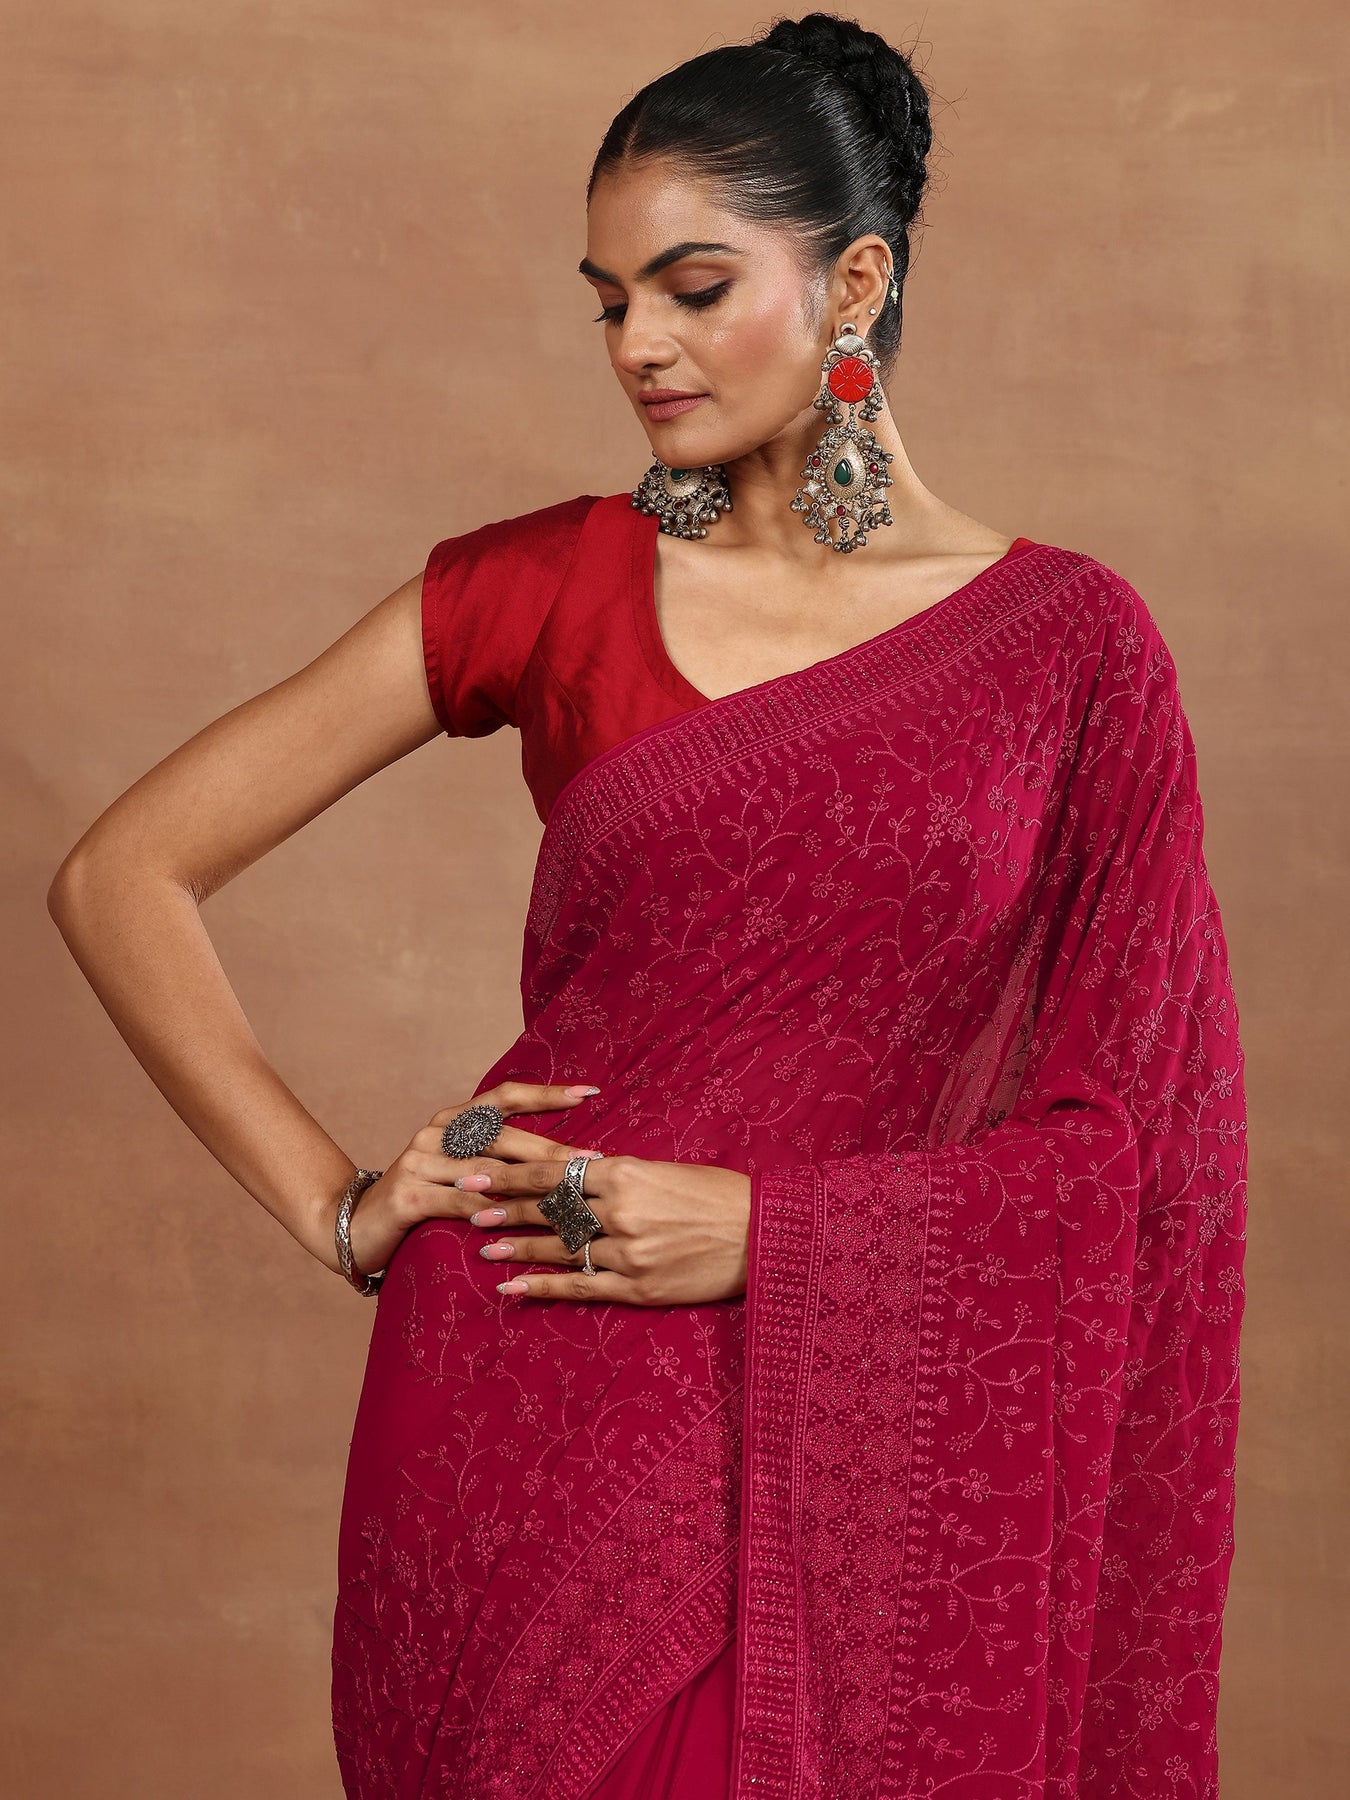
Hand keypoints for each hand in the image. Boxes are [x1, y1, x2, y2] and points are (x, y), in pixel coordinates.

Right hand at [336, 1080, 605, 1282]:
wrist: (356, 1227)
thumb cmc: (424, 1199)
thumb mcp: (460, 1172)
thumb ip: (497, 1159)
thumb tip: (561, 1160)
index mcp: (454, 1119)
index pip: (505, 1097)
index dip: (546, 1094)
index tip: (588, 1093)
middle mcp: (437, 1132)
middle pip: (502, 1136)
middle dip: (551, 1150)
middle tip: (589, 1162)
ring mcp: (419, 1160)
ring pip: (485, 1170)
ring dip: (528, 1184)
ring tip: (565, 1196)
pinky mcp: (407, 1194)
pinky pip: (456, 1202)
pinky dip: (488, 1211)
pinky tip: (515, 1220)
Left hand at [467, 1152, 751, 1305]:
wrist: (766, 1235)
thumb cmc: (721, 1195)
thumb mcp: (668, 1170)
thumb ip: (622, 1174)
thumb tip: (581, 1172)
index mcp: (627, 1173)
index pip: (554, 1172)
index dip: (511, 1173)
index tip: (478, 1170)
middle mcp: (620, 1211)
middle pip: (548, 1209)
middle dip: (504, 1206)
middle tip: (467, 1205)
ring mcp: (627, 1253)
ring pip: (558, 1249)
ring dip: (517, 1246)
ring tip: (483, 1246)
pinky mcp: (638, 1288)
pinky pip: (579, 1288)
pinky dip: (543, 1286)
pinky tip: (513, 1287)